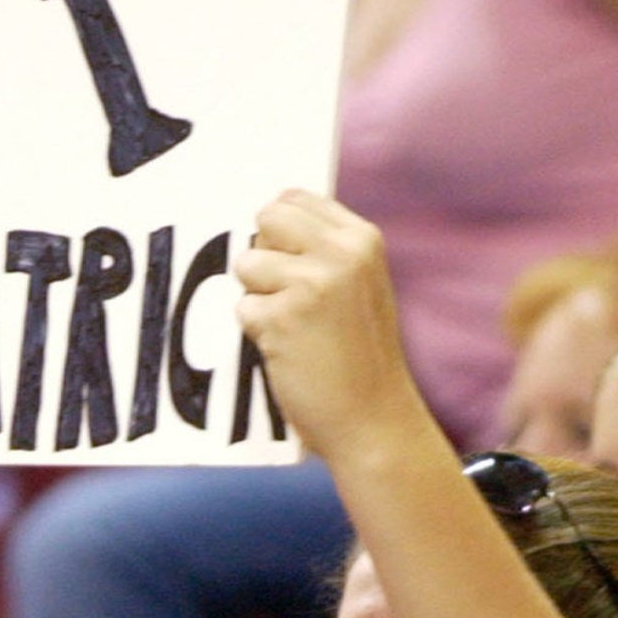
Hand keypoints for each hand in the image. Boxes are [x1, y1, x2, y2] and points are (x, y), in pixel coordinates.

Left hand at [234, 191, 424, 463]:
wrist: (374, 419)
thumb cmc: (362, 355)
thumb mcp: (361, 286)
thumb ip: (325, 251)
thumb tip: (266, 223)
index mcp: (362, 239)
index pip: (295, 198)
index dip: (279, 228)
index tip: (287, 258)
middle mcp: (340, 253)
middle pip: (266, 218)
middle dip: (264, 253)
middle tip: (285, 293)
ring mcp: (311, 283)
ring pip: (247, 263)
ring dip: (258, 296)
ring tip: (293, 327)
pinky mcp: (282, 317)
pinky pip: (243, 307)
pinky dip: (257, 331)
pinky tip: (289, 351)